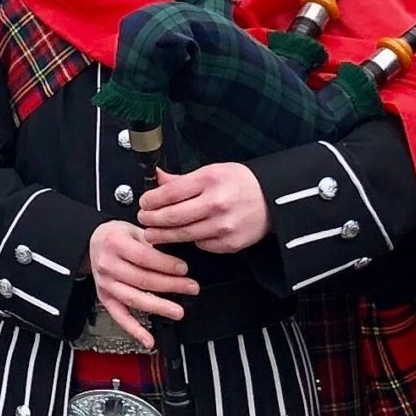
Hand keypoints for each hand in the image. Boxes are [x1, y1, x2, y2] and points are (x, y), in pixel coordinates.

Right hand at [88, 218, 196, 348]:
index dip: (166, 264)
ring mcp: (106, 284)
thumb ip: (154, 242)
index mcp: (115, 244)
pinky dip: (135, 330)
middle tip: (191, 288)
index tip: (184, 269)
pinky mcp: (105, 298)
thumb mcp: (135, 230)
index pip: (144, 257)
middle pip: (142, 279)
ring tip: (177, 311)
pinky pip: (120, 316)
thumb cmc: (116, 236)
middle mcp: (108, 265)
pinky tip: (149, 339)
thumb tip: (178, 257)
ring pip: (134, 299)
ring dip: (158, 307)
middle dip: (170, 285)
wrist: (93, 243)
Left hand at [135, 163, 265, 254]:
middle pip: (173, 217)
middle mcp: (216, 203)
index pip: (170, 193)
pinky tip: (186, 234)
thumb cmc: (240, 183)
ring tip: (152, 233)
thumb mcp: (212, 171)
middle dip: (152, 220)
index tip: (143, 203)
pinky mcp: (229, 243)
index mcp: (210, 180)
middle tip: (143, 220)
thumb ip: (182, 179)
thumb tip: (156, 178)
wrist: (272, 199)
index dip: (151, 200)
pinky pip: (201, 245)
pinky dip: (191, 240)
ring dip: (164, 235)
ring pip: (184, 234)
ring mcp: (223, 226)